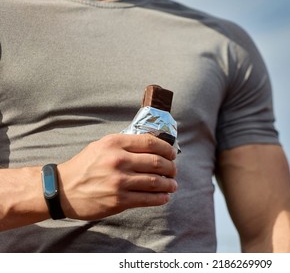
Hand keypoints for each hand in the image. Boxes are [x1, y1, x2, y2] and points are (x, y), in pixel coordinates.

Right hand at [57, 133, 176, 219]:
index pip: (151, 143)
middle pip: (157, 162)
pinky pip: (147, 198)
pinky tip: (164, 197)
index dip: (167, 149)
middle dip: (171, 168)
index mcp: (115, 143)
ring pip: (155, 181)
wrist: (62, 190)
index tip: (172, 154)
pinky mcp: (119, 200)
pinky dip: (160, 198)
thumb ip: (125, 144)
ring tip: (172, 185)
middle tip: (173, 171)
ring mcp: (119, 181)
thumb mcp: (102, 146)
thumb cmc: (84, 166)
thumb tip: (153, 146)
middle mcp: (118, 160)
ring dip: (169, 184)